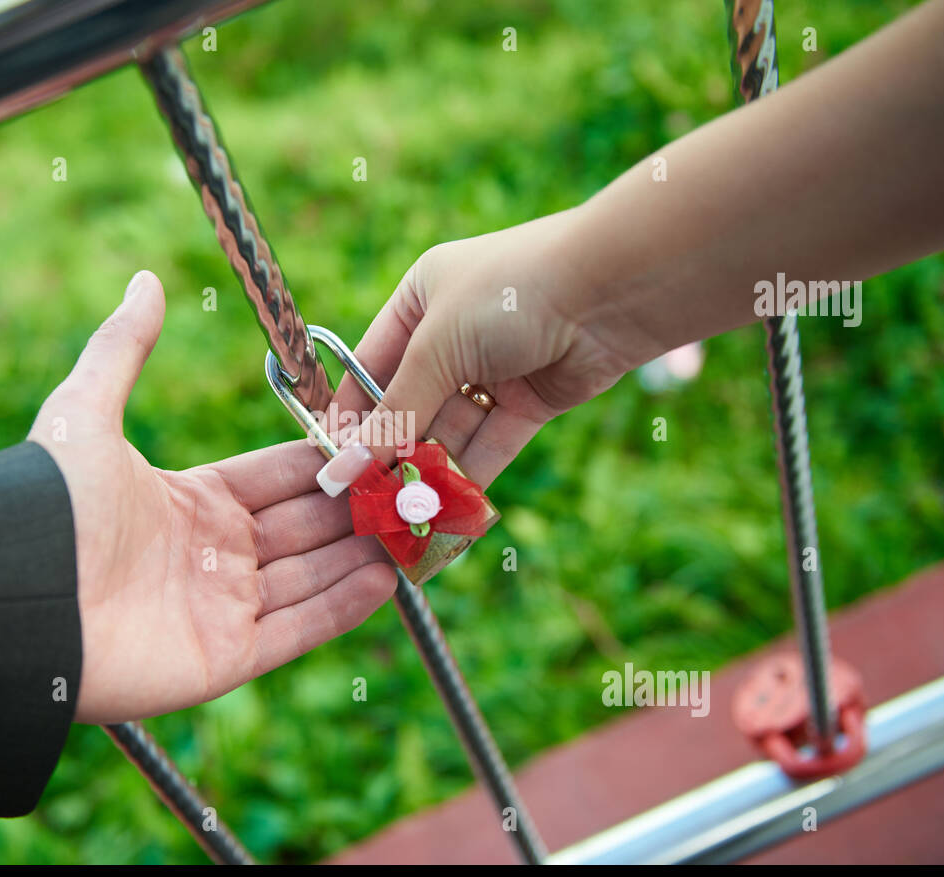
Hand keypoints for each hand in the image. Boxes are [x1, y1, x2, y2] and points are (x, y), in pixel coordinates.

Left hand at [29, 271, 395, 723]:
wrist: (13, 601)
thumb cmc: (50, 507)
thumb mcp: (86, 412)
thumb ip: (123, 348)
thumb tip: (146, 278)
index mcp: (190, 502)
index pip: (277, 478)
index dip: (324, 462)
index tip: (374, 441)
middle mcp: (211, 555)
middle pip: (304, 527)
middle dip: (358, 507)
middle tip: (414, 484)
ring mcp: (220, 608)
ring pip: (311, 576)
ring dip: (364, 554)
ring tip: (418, 529)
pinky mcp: (223, 656)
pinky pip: (297, 629)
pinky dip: (344, 606)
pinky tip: (390, 578)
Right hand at [332, 211, 628, 485]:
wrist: (611, 290)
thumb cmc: (510, 293)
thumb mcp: (438, 349)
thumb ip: (395, 413)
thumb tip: (345, 467)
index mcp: (419, 301)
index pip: (369, 370)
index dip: (351, 421)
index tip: (332, 469)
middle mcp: (451, 336)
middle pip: (410, 408)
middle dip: (390, 456)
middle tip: (366, 505)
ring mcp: (492, 371)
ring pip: (449, 432)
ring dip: (428, 475)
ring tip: (403, 519)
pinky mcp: (529, 402)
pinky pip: (488, 446)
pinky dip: (468, 479)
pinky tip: (445, 512)